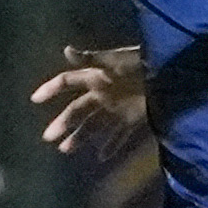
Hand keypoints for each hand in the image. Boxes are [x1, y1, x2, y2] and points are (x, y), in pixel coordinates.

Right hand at [30, 44, 149, 159]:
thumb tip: (66, 50)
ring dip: (80, 137)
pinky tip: (101, 157)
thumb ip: (91, 58)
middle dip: (62, 123)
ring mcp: (118, 108)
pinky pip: (119, 135)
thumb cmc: (142, 63)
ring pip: (94, 125)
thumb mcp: (116, 60)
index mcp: (97, 77)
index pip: (68, 81)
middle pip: (78, 110)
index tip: (35, 100)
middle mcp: (103, 94)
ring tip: (65, 150)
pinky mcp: (133, 119)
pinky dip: (111, 145)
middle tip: (48, 137)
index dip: (51, 89)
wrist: (172, 75)